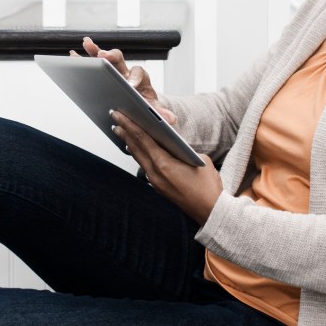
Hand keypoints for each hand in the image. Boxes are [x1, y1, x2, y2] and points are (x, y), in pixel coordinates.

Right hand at [75, 36, 176, 124]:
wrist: (141, 101)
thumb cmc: (145, 104)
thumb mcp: (154, 109)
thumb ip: (161, 113)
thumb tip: (171, 120)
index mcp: (140, 79)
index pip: (138, 74)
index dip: (134, 79)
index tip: (130, 86)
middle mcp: (126, 71)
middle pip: (119, 59)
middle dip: (111, 57)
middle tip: (103, 56)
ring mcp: (114, 71)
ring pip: (105, 57)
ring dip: (95, 50)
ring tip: (86, 43)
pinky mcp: (105, 73)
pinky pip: (94, 63)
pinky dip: (84, 58)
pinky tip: (73, 53)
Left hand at [110, 110, 220, 224]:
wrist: (211, 212)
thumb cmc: (208, 186)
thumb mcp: (199, 159)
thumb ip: (183, 148)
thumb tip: (173, 143)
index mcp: (164, 164)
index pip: (142, 139)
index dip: (129, 125)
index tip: (119, 114)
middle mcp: (155, 173)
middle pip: (136, 147)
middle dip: (124, 131)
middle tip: (115, 116)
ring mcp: (156, 182)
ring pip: (138, 157)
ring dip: (129, 142)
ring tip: (119, 130)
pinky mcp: (159, 187)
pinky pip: (144, 166)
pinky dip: (138, 154)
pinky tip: (134, 148)